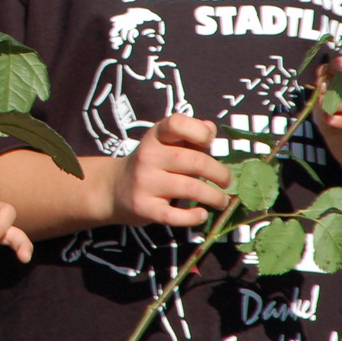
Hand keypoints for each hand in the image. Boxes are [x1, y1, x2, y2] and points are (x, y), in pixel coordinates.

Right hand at [108, 115, 230, 227]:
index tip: (209, 143)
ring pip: (190, 188)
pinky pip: (174, 215)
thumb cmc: (151, 164)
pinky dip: (193, 217)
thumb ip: (189, 136)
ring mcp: (145, 182)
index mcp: (156, 137)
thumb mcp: (165, 144)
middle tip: (227, 182)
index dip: (199, 131)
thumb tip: (210, 128)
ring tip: (221, 201)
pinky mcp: (144, 207)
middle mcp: (148, 156)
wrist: (114, 189)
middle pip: (193, 161)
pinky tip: (201, 214)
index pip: (176, 124)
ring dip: (214, 196)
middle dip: (219, 173)